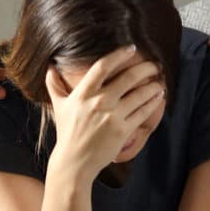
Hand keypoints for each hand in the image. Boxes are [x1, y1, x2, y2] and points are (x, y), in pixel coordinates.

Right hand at [45, 46, 165, 178]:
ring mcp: (113, 116)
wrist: (75, 161)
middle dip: (145, 68)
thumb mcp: (59, 106)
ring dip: (153, 86)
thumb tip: (49, 67)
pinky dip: (153, 103)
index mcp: (83, 94)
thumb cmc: (67, 132)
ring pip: (140, 95)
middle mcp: (99, 102)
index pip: (103, 66)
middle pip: (128, 78)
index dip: (119, 55)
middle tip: (154, 65)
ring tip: (159, 82)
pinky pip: (143, 112)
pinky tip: (158, 97)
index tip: (131, 48)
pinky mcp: (123, 130)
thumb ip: (54, 85)